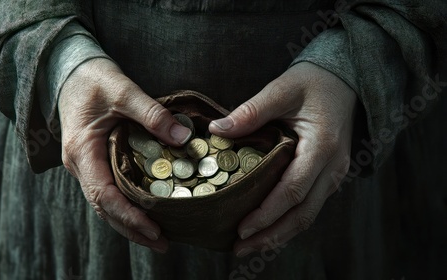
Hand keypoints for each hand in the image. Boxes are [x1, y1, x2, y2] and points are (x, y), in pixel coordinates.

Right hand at [58, 58, 191, 252]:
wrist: (71, 72)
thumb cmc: (94, 80)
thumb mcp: (123, 90)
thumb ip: (152, 114)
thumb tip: (184, 138)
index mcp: (82, 151)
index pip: (104, 195)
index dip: (129, 216)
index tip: (154, 229)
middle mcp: (80, 165)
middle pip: (104, 208)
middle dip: (132, 229)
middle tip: (163, 243)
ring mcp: (85, 166)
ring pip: (105, 204)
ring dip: (129, 223)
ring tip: (157, 238)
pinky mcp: (94, 162)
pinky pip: (108, 191)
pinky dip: (126, 207)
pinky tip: (145, 213)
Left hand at [209, 62, 356, 256]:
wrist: (344, 81)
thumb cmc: (313, 82)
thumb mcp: (282, 89)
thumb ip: (252, 111)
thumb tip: (218, 129)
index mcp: (322, 147)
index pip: (293, 190)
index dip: (266, 214)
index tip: (241, 229)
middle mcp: (332, 168)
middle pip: (302, 214)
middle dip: (271, 235)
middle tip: (239, 249)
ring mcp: (333, 175)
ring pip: (307, 215)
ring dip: (279, 234)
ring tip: (249, 246)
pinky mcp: (328, 176)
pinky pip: (309, 205)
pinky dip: (288, 221)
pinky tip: (267, 228)